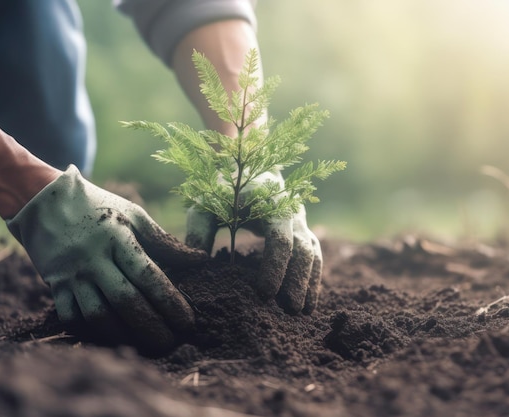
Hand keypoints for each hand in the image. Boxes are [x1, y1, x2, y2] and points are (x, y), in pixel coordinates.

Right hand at [7, 165, 206, 349]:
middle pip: (125, 300)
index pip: (148, 276)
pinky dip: (91, 332)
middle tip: (171, 343)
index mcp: (117, 238)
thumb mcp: (132, 214)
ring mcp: (71, 274)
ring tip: (146, 345)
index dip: (170, 302)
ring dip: (124, 335)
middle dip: (151, 327)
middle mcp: (93, 258)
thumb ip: (164, 240)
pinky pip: (71, 317)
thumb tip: (199, 260)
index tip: (188, 322)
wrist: (43, 201)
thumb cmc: (98, 207)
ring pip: (97, 314)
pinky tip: (113, 338)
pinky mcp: (54, 285)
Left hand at [185, 171, 322, 314]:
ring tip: (300, 312)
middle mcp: (292, 210)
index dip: (275, 268)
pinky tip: (307, 302)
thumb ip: (199, 232)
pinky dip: (312, 278)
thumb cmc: (221, 189)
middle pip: (303, 249)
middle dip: (297, 281)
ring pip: (313, 253)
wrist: (244, 167)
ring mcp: (300, 220)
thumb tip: (196, 265)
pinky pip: (313, 255)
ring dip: (309, 283)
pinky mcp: (300, 230)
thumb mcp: (205, 206)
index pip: (280, 238)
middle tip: (289, 310)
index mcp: (271, 201)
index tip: (265, 294)